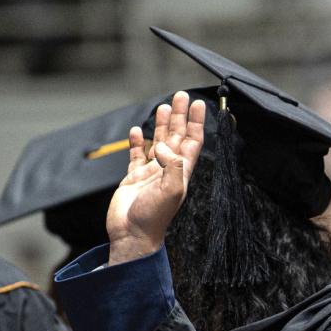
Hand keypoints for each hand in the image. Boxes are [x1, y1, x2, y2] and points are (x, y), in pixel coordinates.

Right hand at [105, 91, 205, 264]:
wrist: (132, 235)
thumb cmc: (153, 217)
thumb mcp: (171, 190)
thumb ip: (171, 165)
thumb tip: (162, 146)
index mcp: (181, 172)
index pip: (192, 141)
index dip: (196, 122)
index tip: (199, 104)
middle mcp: (168, 170)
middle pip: (176, 136)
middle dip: (180, 116)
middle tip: (181, 95)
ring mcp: (151, 173)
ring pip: (158, 142)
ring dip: (161, 124)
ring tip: (163, 106)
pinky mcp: (133, 178)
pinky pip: (136, 155)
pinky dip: (136, 142)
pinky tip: (135, 131)